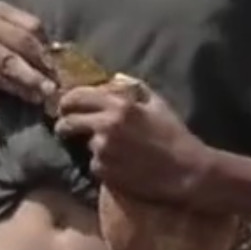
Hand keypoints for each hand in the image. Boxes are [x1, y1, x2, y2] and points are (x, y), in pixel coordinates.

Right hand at [0, 1, 57, 102]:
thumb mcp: (10, 35)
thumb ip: (31, 41)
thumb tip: (61, 60)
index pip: (31, 25)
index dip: (47, 45)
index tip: (60, 63)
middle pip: (21, 41)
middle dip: (42, 62)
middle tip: (58, 80)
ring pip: (10, 62)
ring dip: (32, 79)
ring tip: (48, 91)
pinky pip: (0, 79)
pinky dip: (19, 89)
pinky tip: (32, 97)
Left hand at [54, 77, 211, 203]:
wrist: (185, 171)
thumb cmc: (174, 134)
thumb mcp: (157, 104)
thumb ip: (133, 88)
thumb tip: (114, 78)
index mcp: (119, 104)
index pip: (76, 97)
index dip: (66, 101)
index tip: (65, 106)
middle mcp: (106, 125)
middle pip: (67, 122)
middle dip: (64, 125)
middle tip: (67, 128)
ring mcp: (103, 150)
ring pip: (83, 144)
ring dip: (90, 145)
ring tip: (110, 148)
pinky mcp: (103, 170)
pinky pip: (94, 163)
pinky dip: (101, 163)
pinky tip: (119, 164)